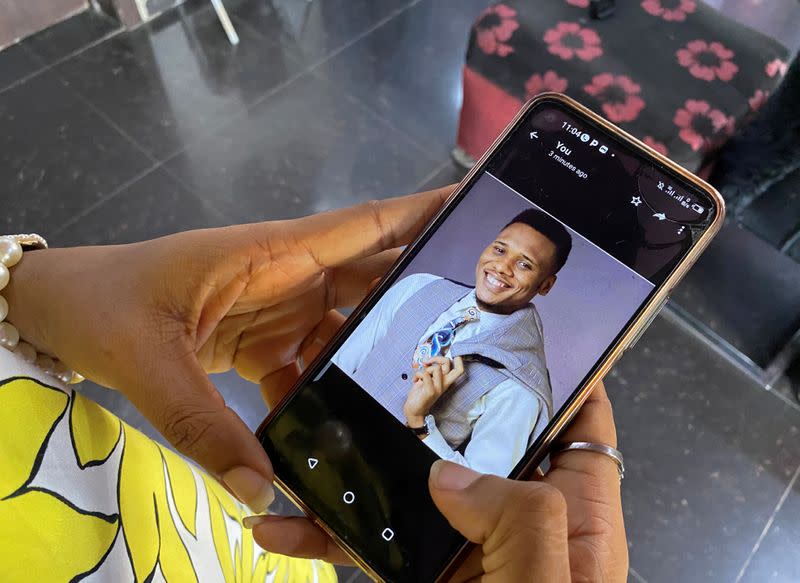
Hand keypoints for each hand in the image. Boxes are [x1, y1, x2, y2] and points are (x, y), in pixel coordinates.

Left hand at [5, 187, 450, 512]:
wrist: (61, 311)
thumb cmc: (105, 304)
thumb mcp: (147, 359)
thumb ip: (202, 424)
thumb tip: (260, 486)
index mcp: (270, 253)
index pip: (361, 226)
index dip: (420, 216)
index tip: (474, 209)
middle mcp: (286, 275)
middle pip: (370, 278)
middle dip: (420, 293)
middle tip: (476, 315)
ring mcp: (277, 309)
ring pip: (346, 325)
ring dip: (379, 350)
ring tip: (427, 380)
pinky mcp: (261, 342)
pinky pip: (310, 364)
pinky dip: (327, 390)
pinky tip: (343, 422)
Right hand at [246, 380, 626, 582]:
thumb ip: (523, 525)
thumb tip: (451, 475)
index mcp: (575, 512)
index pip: (578, 415)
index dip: (555, 362)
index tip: (504, 319)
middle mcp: (519, 519)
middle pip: (478, 434)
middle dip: (427, 400)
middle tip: (372, 362)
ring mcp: (464, 549)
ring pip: (411, 485)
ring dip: (358, 464)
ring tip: (303, 440)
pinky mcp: (421, 578)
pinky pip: (373, 543)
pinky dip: (329, 533)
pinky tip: (281, 527)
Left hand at [404, 356, 464, 426]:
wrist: (414, 410)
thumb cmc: (420, 394)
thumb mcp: (428, 380)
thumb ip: (431, 371)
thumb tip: (429, 360)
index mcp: (446, 381)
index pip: (459, 370)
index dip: (458, 359)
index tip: (447, 354)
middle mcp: (444, 384)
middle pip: (448, 363)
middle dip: (437, 357)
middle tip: (427, 362)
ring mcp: (438, 388)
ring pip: (435, 368)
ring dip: (424, 369)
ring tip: (420, 376)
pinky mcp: (430, 391)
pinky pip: (425, 374)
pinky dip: (417, 375)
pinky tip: (415, 381)